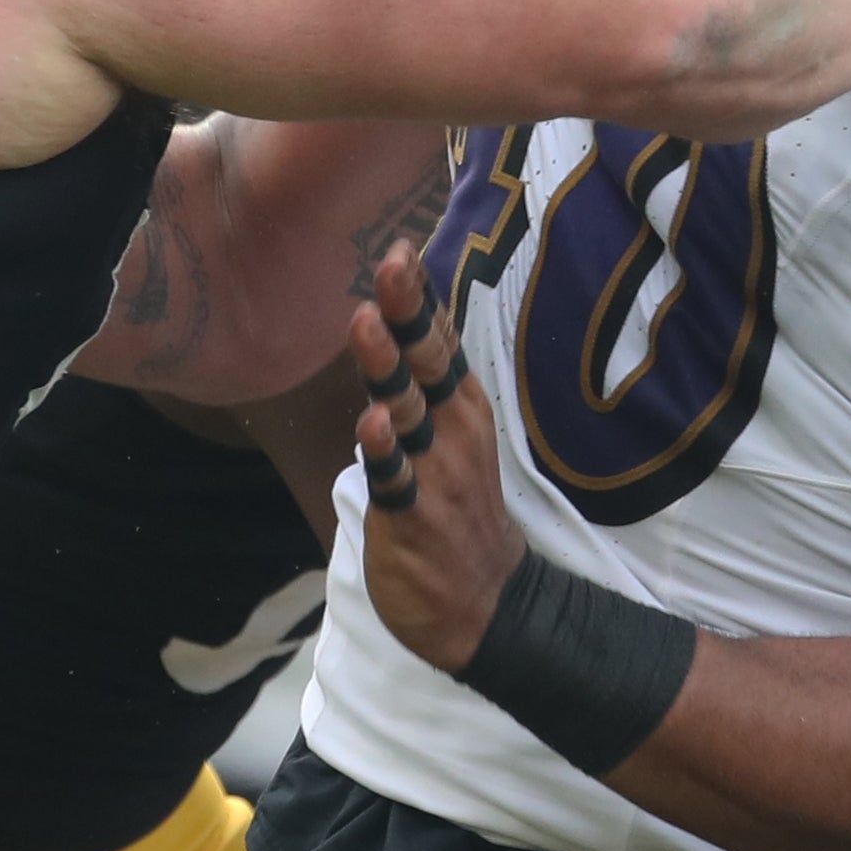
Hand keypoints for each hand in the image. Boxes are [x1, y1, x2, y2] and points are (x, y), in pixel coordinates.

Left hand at [349, 242, 524, 675]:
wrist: (484, 602)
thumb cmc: (456, 505)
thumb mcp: (449, 432)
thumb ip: (424, 379)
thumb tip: (403, 318)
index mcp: (460, 405)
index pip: (439, 341)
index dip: (419, 297)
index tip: (401, 248)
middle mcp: (452, 429)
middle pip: (427, 362)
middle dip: (407, 313)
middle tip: (391, 265)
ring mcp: (435, 472)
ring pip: (406, 411)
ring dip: (386, 368)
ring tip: (365, 324)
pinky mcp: (412, 516)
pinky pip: (395, 479)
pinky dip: (383, 453)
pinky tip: (369, 425)